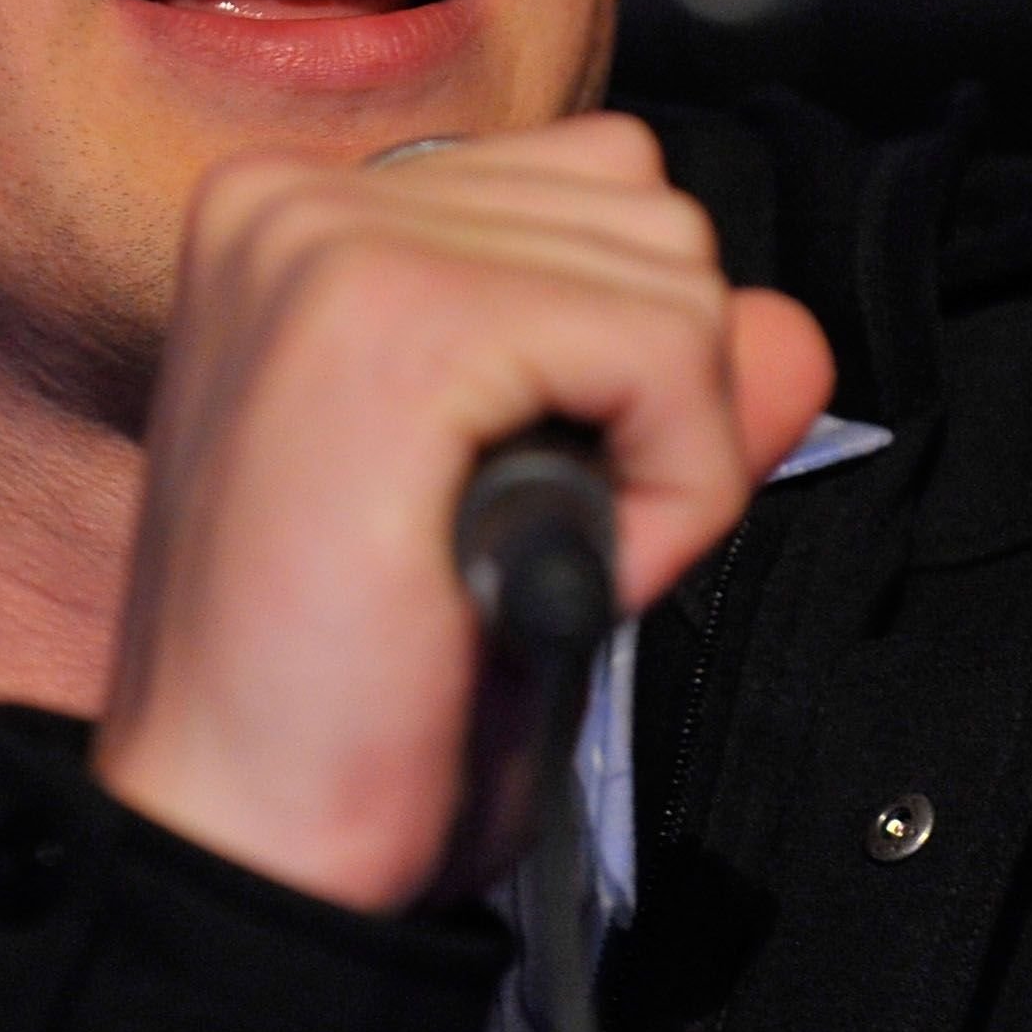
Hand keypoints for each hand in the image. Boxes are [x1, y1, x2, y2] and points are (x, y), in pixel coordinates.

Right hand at [92, 114, 834, 912]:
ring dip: (664, 449)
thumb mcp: (541, 509)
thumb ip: (666, 392)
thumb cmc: (357, 702)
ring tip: (525, 559)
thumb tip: (793, 327)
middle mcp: (295, 199)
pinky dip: (673, 484)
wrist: (239, 843)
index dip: (616, 367)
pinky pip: (662, 348)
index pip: (587, 188)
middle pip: (645, 212)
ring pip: (670, 272)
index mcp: (298, 222)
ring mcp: (332, 244)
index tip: (506, 501)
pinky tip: (561, 567)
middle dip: (654, 400)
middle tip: (525, 548)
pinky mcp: (396, 319)